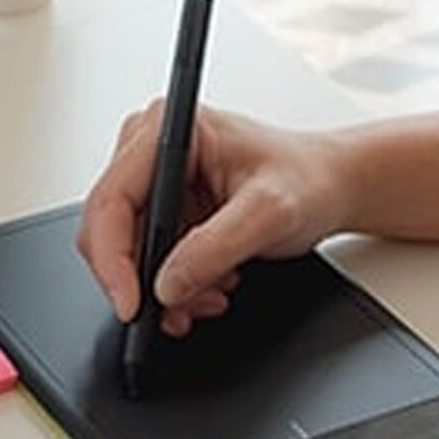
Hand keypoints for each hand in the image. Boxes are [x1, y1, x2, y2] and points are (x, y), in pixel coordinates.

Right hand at [77, 102, 352, 333]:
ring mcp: (155, 182)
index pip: (111, 199)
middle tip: (174, 310)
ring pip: (126, 253)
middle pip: (108, 230)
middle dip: (141, 280)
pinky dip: (174, 287)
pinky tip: (208, 285)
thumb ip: (215, 247)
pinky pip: (146, 261)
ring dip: (164, 288)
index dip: (112, 258)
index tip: (130, 303)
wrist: (330, 187)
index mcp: (169, 129)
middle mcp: (151, 150)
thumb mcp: (269, 211)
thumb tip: (167, 284)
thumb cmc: (307, 178)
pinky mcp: (164, 210)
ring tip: (209, 294)